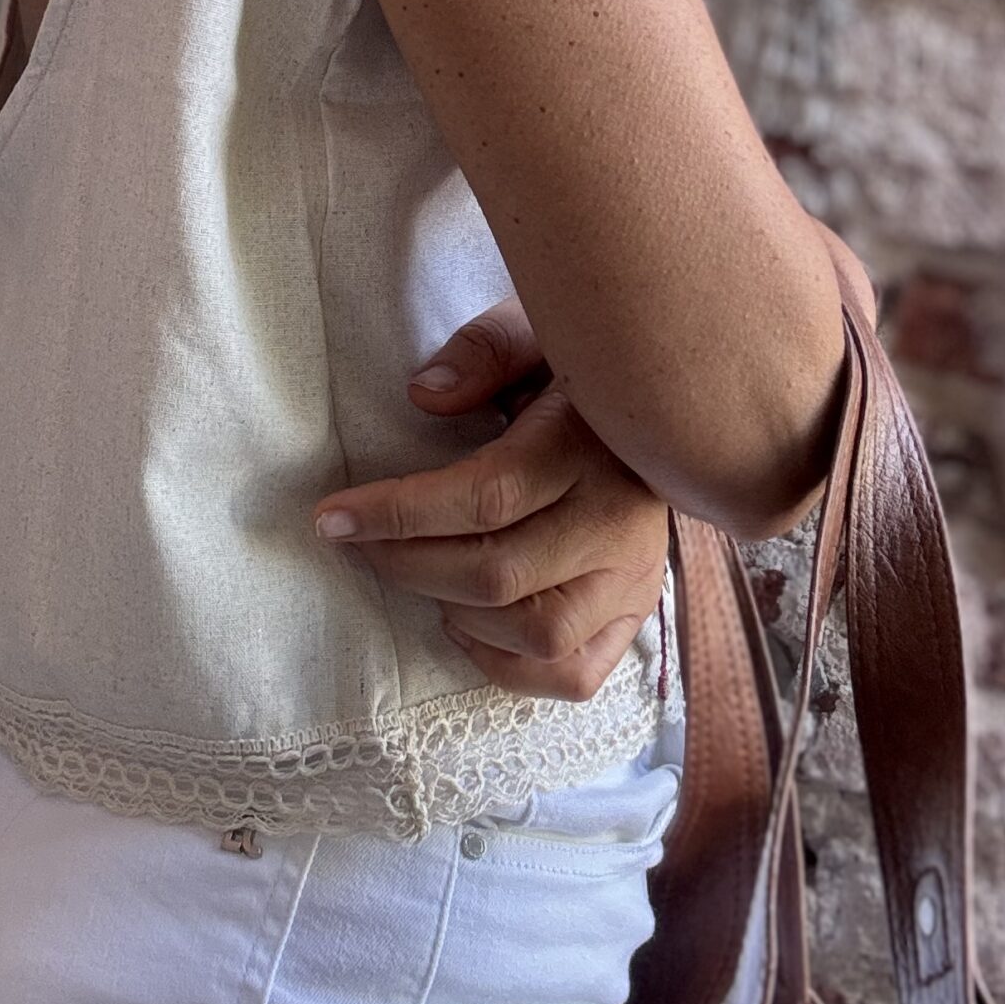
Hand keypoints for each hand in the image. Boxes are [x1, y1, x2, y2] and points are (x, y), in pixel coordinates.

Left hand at [310, 297, 670, 700]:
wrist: (673, 408)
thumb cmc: (582, 369)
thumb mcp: (538, 330)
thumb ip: (483, 352)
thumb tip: (423, 396)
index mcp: (590, 447)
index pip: (485, 498)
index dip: (398, 513)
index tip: (331, 516)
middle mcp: (619, 523)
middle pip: (498, 574)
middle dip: (406, 564)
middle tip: (357, 543)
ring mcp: (635, 577)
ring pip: (537, 632)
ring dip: (454, 612)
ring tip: (415, 572)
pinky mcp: (637, 612)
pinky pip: (573, 673)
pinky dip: (508, 665)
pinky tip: (465, 622)